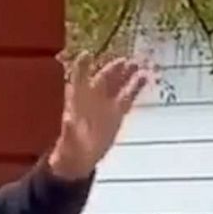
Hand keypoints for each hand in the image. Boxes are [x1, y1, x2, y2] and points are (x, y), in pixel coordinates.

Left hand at [48, 53, 148, 181]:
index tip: (86, 55)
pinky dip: (136, 86)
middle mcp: (92, 98)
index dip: (82, 67)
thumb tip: (67, 121)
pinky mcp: (117, 112)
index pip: (79, 80)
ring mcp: (106, 104)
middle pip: (103, 79)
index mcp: (76, 101)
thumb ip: (69, 131)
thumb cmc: (70, 147)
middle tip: (123, 61)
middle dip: (112, 69)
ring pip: (117, 84)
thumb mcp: (68, 141)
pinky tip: (145, 76)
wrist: (80, 158)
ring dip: (126, 74)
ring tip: (136, 64)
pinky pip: (128, 96)